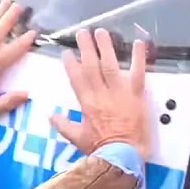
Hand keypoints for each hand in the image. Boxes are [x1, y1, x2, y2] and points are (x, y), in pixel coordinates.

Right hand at [51, 29, 149, 157]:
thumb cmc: (101, 149)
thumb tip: (50, 116)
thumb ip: (64, 126)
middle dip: (86, 48)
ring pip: (110, 65)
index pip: (76, 78)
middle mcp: (101, 94)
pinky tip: (139, 42)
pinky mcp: (137, 95)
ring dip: (105, 47)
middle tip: (82, 32)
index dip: (71, 64)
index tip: (67, 52)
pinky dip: (139, 57)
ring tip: (101, 32)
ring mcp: (120, 93)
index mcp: (87, 103)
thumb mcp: (78, 139)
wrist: (123, 157)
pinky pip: (139, 73)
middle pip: (91, 66)